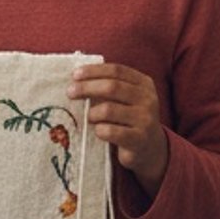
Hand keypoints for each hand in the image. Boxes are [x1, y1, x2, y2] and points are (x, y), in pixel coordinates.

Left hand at [70, 61, 169, 194]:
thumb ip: (107, 85)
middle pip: (111, 87)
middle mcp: (148, 100)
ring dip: (92, 113)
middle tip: (70, 93)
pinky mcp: (139, 140)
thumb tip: (76, 77)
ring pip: (108, 109)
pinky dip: (99, 130)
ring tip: (90, 118)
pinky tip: (99, 131)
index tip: (75, 75)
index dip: (93, 71)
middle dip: (86, 88)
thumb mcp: (124, 98)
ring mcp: (146, 120)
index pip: (116, 70)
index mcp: (144, 84)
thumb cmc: (128, 117)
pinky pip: (110, 131)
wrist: (149, 148)